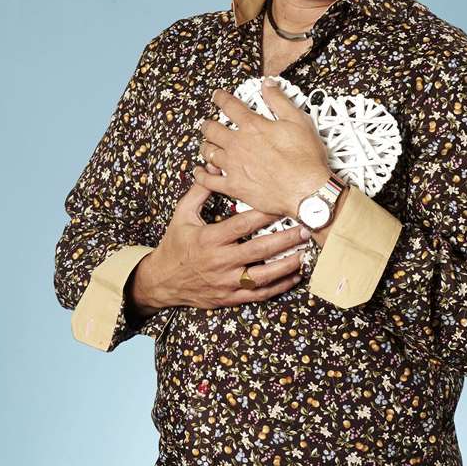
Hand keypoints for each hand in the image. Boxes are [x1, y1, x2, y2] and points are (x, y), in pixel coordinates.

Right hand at [129, 179, 312, 311]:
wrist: (161, 281)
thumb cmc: (176, 244)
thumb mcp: (182, 215)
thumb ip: (200, 192)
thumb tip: (214, 168)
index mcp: (210, 239)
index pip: (243, 224)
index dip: (265, 214)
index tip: (283, 204)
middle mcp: (220, 261)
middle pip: (259, 250)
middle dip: (284, 239)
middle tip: (304, 229)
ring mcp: (226, 282)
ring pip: (262, 276)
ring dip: (287, 265)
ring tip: (305, 253)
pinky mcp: (230, 297)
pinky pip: (258, 294)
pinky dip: (279, 286)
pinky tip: (295, 276)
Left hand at [197, 79, 329, 217]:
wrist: (307, 191)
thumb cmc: (305, 159)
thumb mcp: (298, 121)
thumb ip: (280, 100)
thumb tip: (268, 84)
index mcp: (253, 126)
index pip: (230, 106)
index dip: (221, 98)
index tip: (218, 96)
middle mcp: (238, 144)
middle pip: (212, 129)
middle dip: (208, 125)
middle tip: (208, 124)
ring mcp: (233, 165)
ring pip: (208, 152)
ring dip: (206, 147)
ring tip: (207, 145)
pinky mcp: (233, 186)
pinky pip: (209, 180)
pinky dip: (202, 175)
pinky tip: (201, 172)